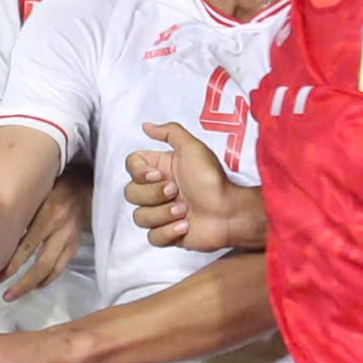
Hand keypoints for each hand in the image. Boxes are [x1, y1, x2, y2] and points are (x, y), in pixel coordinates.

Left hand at [0, 165, 89, 300]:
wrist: (79, 188)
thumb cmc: (48, 190)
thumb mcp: (33, 196)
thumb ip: (18, 214)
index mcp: (48, 215)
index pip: (28, 246)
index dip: (13, 264)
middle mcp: (61, 230)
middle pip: (42, 265)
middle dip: (23, 283)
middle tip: (6, 295)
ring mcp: (70, 240)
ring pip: (52, 270)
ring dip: (32, 285)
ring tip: (14, 294)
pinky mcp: (75, 247)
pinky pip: (60, 269)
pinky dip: (46, 279)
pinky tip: (33, 285)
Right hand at [124, 122, 260, 250]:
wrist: (231, 211)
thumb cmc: (214, 179)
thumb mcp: (193, 148)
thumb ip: (169, 132)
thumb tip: (146, 125)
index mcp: (160, 169)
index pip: (131, 167)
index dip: (139, 173)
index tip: (158, 174)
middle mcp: (157, 191)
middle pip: (130, 194)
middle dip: (154, 195)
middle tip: (176, 192)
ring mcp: (161, 213)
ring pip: (139, 217)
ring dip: (163, 214)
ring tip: (185, 211)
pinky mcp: (168, 234)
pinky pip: (152, 237)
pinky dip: (168, 232)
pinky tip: (186, 226)